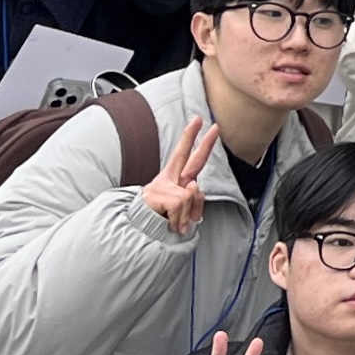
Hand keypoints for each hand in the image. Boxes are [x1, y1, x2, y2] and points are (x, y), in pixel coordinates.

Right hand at [140, 116, 220, 234]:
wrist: (140, 233)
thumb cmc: (163, 222)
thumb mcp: (184, 210)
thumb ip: (194, 198)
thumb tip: (192, 187)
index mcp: (174, 180)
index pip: (187, 156)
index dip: (194, 139)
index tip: (201, 120)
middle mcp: (167, 179)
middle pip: (183, 154)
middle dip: (199, 140)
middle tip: (214, 125)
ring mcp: (160, 185)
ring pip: (189, 195)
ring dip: (186, 214)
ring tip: (175, 223)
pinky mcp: (155, 194)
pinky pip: (180, 204)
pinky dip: (179, 218)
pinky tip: (170, 223)